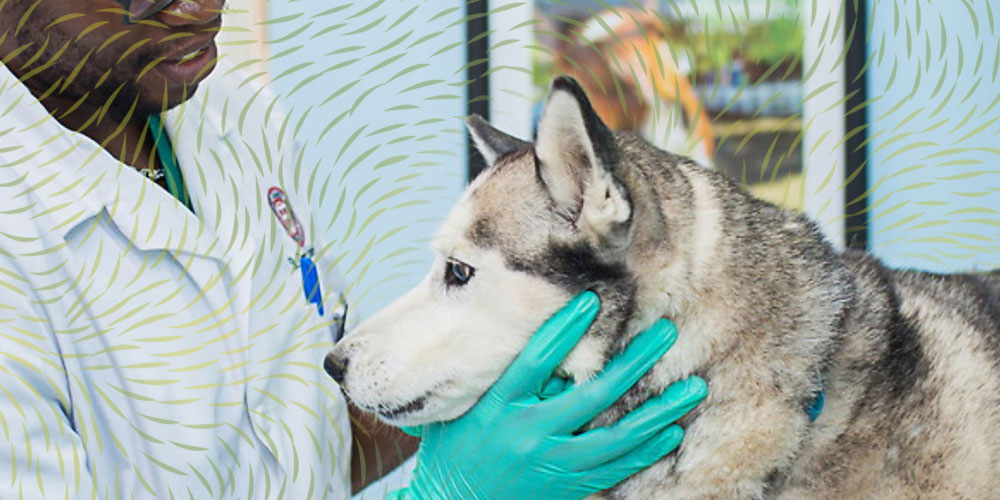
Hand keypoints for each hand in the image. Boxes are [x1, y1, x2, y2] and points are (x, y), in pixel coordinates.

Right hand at [390, 291, 707, 499]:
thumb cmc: (452, 448)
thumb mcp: (463, 407)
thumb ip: (499, 377)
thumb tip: (550, 347)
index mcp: (499, 406)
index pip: (537, 359)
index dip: (565, 328)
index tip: (594, 300)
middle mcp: (528, 434)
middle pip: (592, 395)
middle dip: (634, 361)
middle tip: (666, 332)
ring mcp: (551, 464)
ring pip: (617, 438)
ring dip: (659, 412)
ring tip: (693, 388)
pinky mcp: (565, 486)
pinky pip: (614, 468)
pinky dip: (645, 449)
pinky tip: (671, 430)